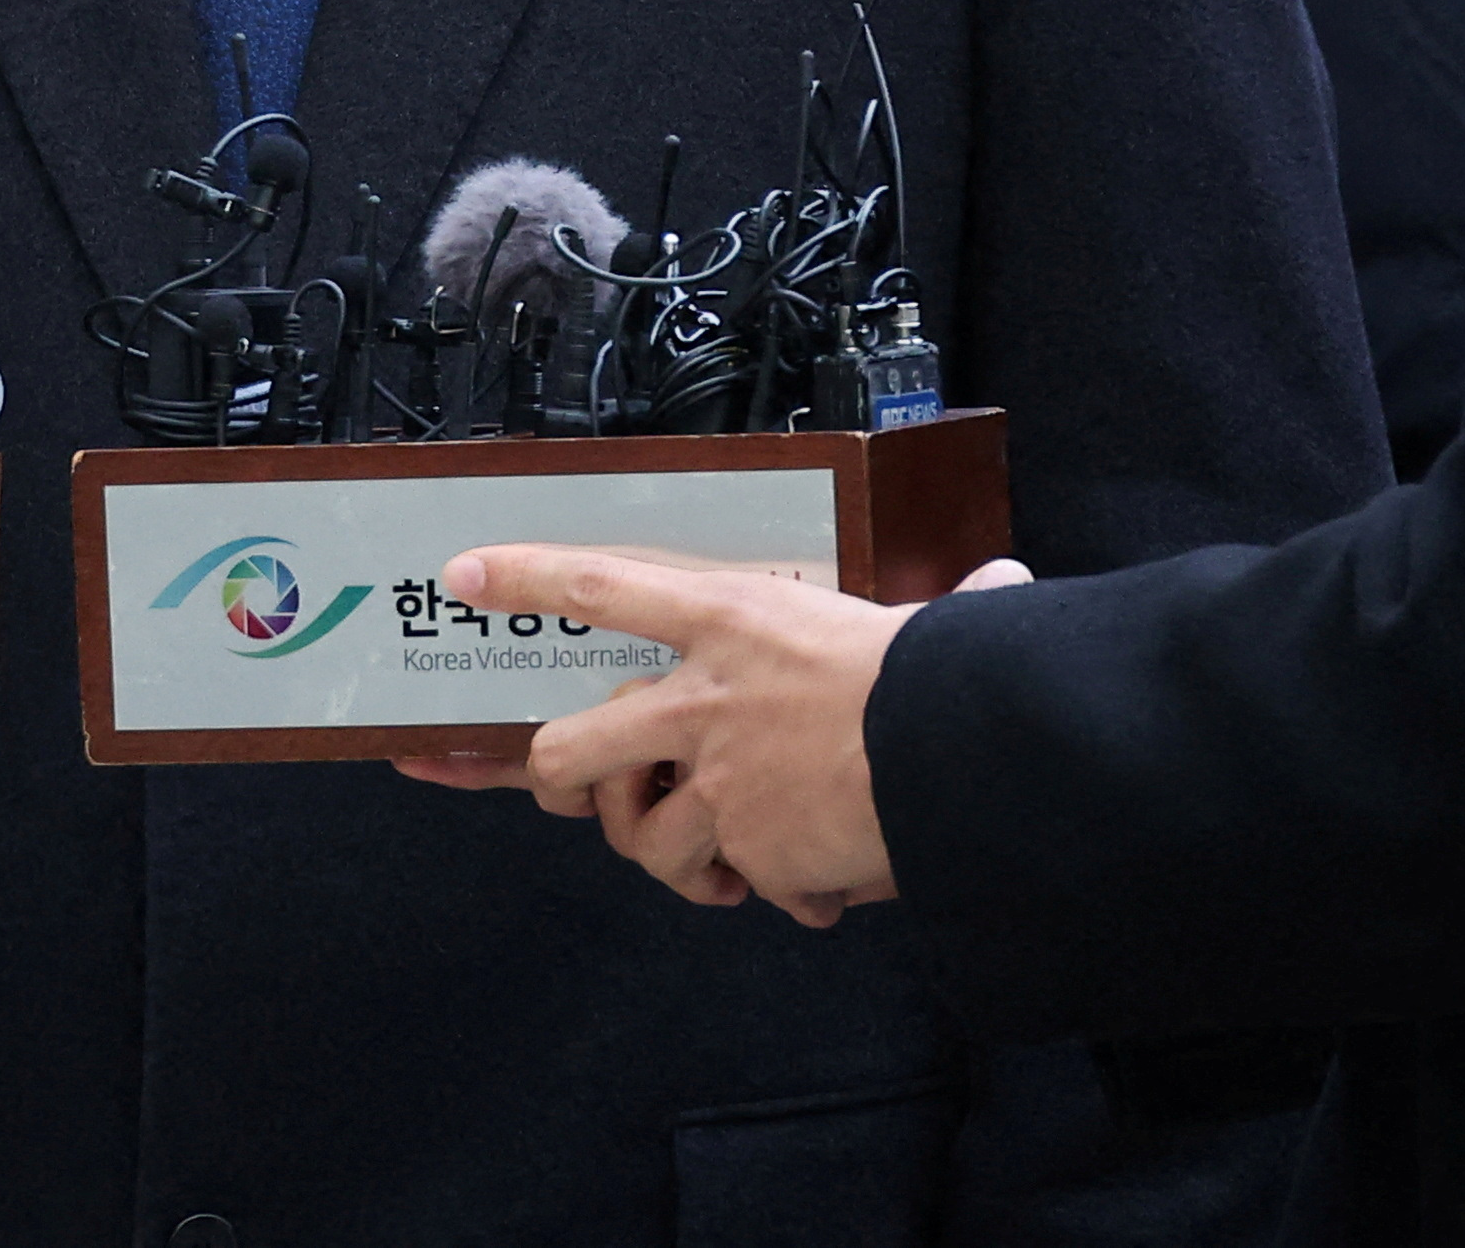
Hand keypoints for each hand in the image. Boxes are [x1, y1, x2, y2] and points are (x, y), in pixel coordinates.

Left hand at [441, 545, 934, 928]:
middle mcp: (701, 697)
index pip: (602, 586)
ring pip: (639, 839)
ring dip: (676, 855)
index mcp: (730, 617)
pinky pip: (727, 882)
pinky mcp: (743, 849)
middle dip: (554, 781)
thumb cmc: (938, 678)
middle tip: (570, 788)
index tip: (465, 574)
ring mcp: (713, 780)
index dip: (526, 579)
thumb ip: (930, 608)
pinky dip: (766, 890)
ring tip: (723, 853)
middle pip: (571, 750)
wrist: (959, 754)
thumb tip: (1000, 581)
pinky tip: (807, 881)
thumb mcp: (910, 622)